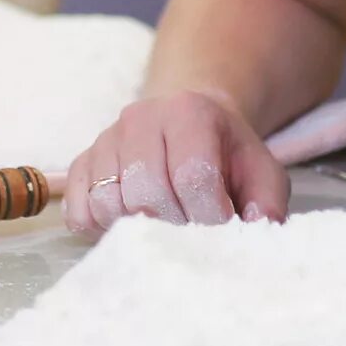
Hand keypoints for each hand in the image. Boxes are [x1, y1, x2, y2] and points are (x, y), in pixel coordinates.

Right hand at [64, 90, 286, 236]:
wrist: (188, 125)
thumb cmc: (226, 155)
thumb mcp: (261, 172)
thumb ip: (267, 202)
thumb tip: (253, 229)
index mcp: (190, 112)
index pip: (191, 176)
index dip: (208, 215)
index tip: (220, 229)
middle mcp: (140, 118)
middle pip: (146, 193)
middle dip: (172, 225)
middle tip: (190, 232)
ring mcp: (106, 139)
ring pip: (108, 203)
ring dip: (136, 228)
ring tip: (162, 225)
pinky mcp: (82, 162)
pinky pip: (78, 208)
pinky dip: (101, 227)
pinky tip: (129, 224)